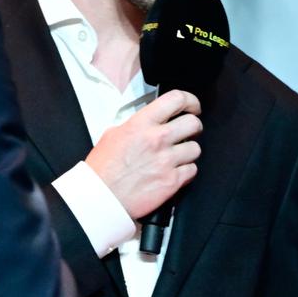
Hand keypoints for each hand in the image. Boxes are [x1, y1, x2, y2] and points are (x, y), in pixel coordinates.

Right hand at [84, 90, 202, 219]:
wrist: (102, 197)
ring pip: (196, 148)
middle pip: (193, 123)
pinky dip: (186, 171)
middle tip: (188, 132)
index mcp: (141, 124)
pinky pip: (192, 170)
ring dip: (188, 151)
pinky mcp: (172, 181)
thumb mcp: (112, 135)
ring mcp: (166, 161)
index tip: (192, 106)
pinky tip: (174, 171)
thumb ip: (135, 125)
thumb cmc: (103, 170)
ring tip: (177, 155)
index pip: (176, 99)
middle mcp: (157, 140)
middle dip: (193, 127)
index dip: (190, 100)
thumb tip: (147, 122)